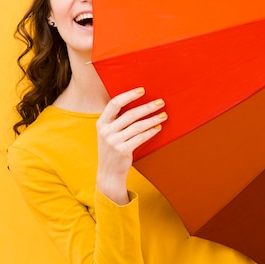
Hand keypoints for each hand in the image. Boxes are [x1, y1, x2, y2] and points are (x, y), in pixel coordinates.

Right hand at [96, 88, 166, 204]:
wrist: (108, 173)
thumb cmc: (112, 149)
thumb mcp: (108, 133)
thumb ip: (117, 120)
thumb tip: (137, 103)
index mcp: (101, 122)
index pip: (115, 103)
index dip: (129, 95)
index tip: (142, 90)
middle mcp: (106, 131)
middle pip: (130, 114)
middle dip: (147, 107)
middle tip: (160, 102)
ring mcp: (113, 141)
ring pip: (138, 126)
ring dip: (152, 119)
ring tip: (163, 115)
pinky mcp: (122, 150)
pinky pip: (140, 137)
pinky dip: (151, 131)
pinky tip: (158, 128)